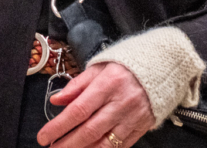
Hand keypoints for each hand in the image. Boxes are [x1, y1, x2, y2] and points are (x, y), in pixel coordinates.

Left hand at [36, 62, 155, 147]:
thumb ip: (77, 85)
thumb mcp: (99, 67)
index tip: (43, 136)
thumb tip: (56, 99)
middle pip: (89, 130)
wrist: (162, 68)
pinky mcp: (141, 128)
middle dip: (67, 144)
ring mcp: (132, 118)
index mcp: (108, 84)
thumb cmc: (126, 66)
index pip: (78, 110)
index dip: (58, 126)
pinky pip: (120, 147)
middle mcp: (120, 103)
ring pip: (104, 143)